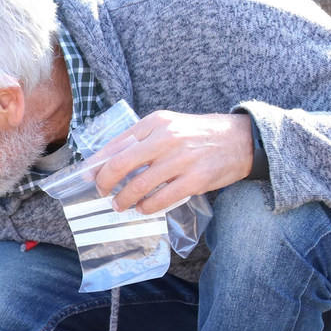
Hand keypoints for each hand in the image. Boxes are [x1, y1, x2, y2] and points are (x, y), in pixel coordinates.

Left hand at [93, 111, 253, 213]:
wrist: (240, 140)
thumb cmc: (198, 134)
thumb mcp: (169, 126)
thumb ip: (142, 139)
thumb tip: (108, 161)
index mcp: (156, 122)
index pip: (116, 144)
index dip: (97, 163)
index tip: (89, 176)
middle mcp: (166, 138)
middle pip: (121, 165)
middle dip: (105, 183)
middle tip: (102, 192)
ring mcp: (181, 160)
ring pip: (139, 186)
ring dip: (124, 199)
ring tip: (120, 204)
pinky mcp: (195, 180)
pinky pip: (161, 199)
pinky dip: (147, 207)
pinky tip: (143, 208)